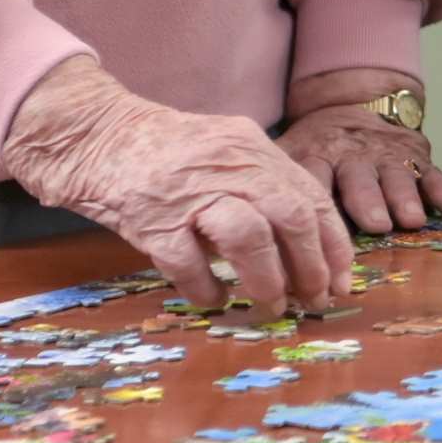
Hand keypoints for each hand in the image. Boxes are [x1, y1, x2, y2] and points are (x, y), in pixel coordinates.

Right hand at [0, 55, 349, 311]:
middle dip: (311, 267)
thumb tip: (309, 247)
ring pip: (248, 236)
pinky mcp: (151, 218)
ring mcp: (190, 191)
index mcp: (253, 149)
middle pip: (291, 216)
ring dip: (267, 280)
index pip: (311, 198)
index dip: (334, 245)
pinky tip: (214, 300)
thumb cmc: (169, 154)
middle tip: (313, 300)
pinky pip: (187, 262)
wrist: (98, 136)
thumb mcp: (228, 153)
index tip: (343, 281)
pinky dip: (207, 288)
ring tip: (271, 306)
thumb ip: (265, 186)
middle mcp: (229, 166)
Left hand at [282, 97, 441, 236]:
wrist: (355, 99)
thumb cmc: (315, 143)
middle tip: (375, 223)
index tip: (317, 229)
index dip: (316, 204)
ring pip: (398, 176)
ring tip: (411, 219)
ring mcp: (388, 156)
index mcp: (318, 154)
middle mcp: (354, 156)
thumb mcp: (287, 152)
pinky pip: (435, 174)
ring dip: (404, 197)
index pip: (313, 179)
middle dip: (368, 201)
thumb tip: (226, 228)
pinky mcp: (417, 157)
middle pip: (361, 179)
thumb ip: (267, 182)